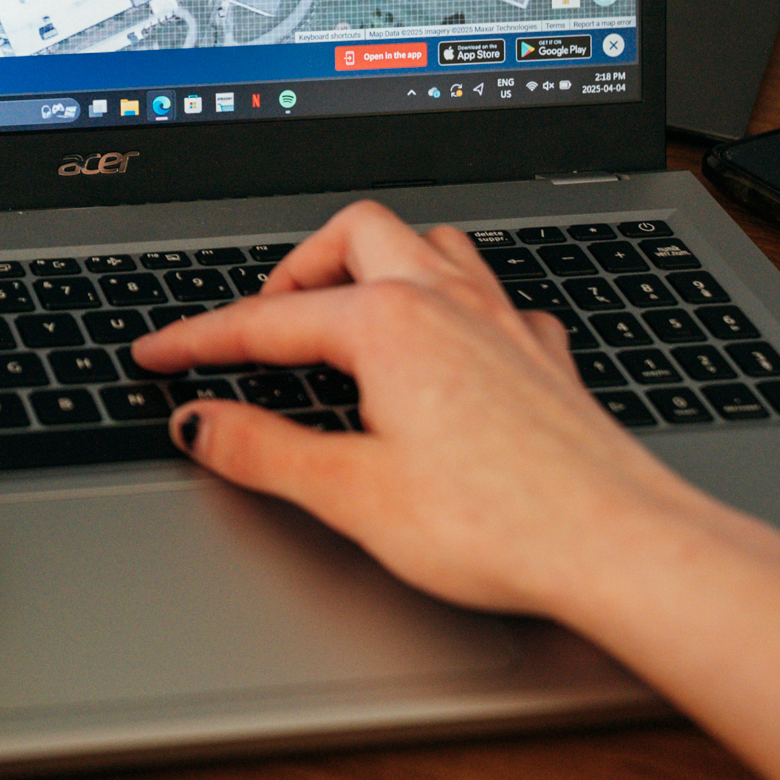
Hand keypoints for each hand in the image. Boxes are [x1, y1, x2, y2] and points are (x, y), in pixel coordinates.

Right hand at [131, 200, 710, 615]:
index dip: (201, 339)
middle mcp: (447, 303)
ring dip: (377, 261)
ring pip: (431, 243)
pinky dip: (454, 304)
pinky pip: (493, 296)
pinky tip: (447, 347)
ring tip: (344, 309)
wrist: (620, 547)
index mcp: (389, 325)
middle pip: (355, 233)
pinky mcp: (544, 357)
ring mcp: (503, 323)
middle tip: (262, 319)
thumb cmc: (500, 524)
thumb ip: (263, 451)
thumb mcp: (351, 495)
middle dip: (297, 265)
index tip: (160, 354)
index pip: (267, 320)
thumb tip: (201, 425)